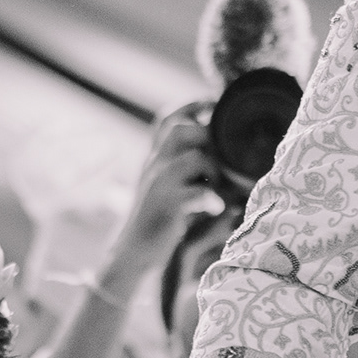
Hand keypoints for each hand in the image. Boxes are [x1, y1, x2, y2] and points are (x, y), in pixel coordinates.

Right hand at [107, 103, 219, 280]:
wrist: (134, 254)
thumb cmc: (158, 220)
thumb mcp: (165, 186)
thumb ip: (185, 167)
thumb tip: (223, 154)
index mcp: (155, 157)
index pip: (167, 117)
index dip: (192, 104)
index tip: (215, 103)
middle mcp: (154, 164)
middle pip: (179, 128)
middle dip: (207, 135)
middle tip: (223, 153)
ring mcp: (159, 184)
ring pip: (193, 158)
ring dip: (214, 169)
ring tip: (219, 187)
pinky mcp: (168, 207)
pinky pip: (197, 194)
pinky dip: (212, 199)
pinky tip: (216, 208)